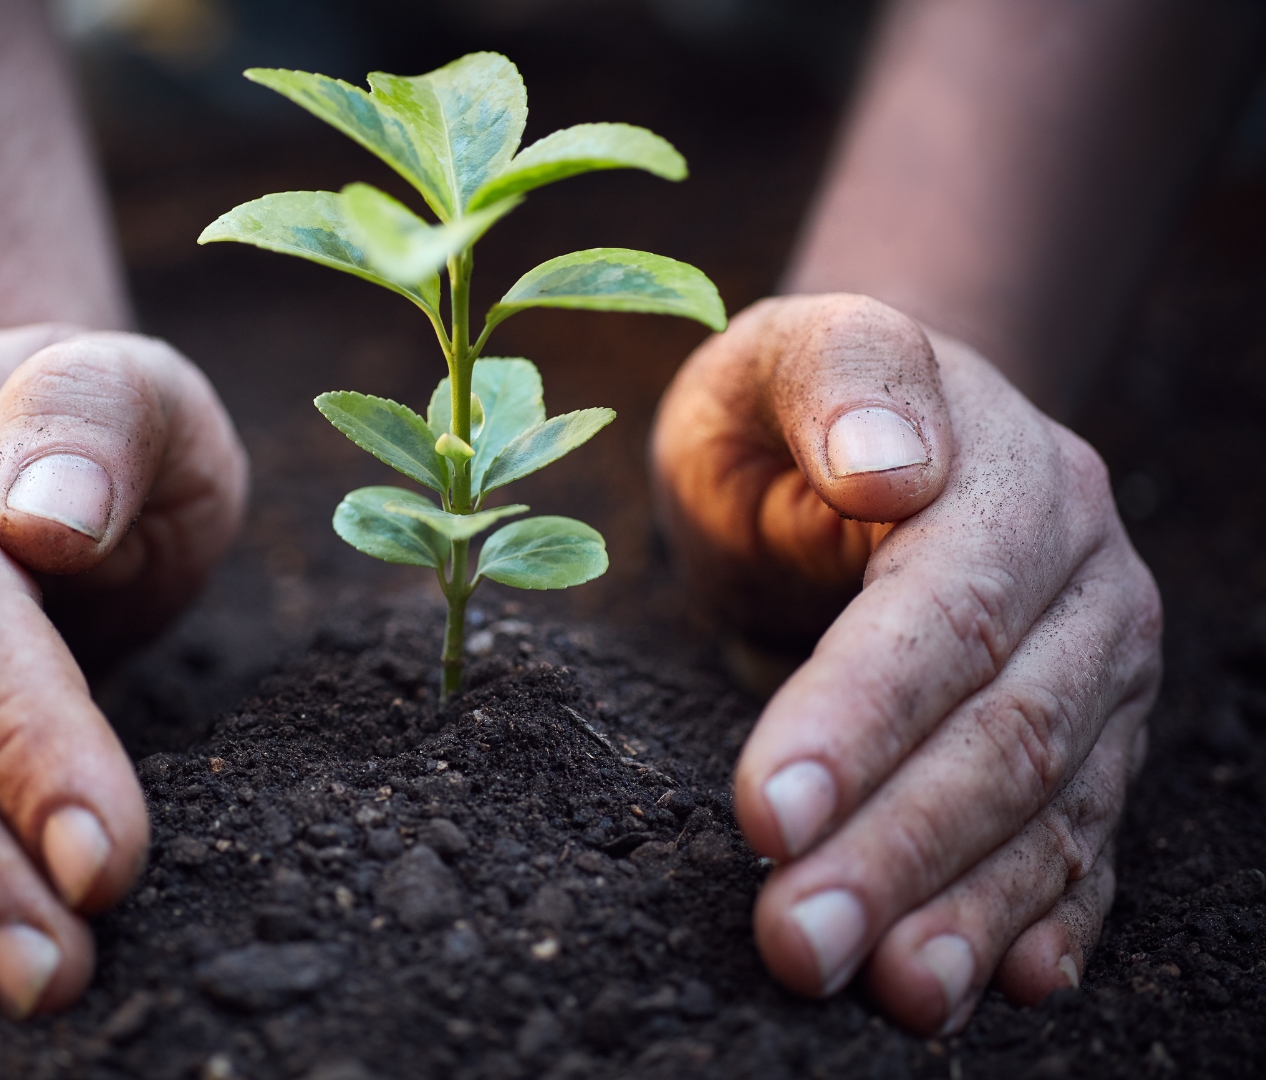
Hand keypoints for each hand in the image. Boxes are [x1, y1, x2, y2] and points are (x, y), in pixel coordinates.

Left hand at [651, 294, 1160, 1033]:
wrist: (875, 433)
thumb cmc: (798, 404)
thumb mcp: (787, 350)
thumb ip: (840, 376)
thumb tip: (892, 460)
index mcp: (1011, 481)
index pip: (944, 617)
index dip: (860, 718)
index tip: (766, 811)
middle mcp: (1081, 585)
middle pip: (1001, 735)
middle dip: (898, 848)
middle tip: (795, 943)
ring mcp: (1098, 672)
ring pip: (1046, 806)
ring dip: (966, 909)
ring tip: (894, 994)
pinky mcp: (1090, 740)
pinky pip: (1083, 840)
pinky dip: (1048, 915)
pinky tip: (1004, 980)